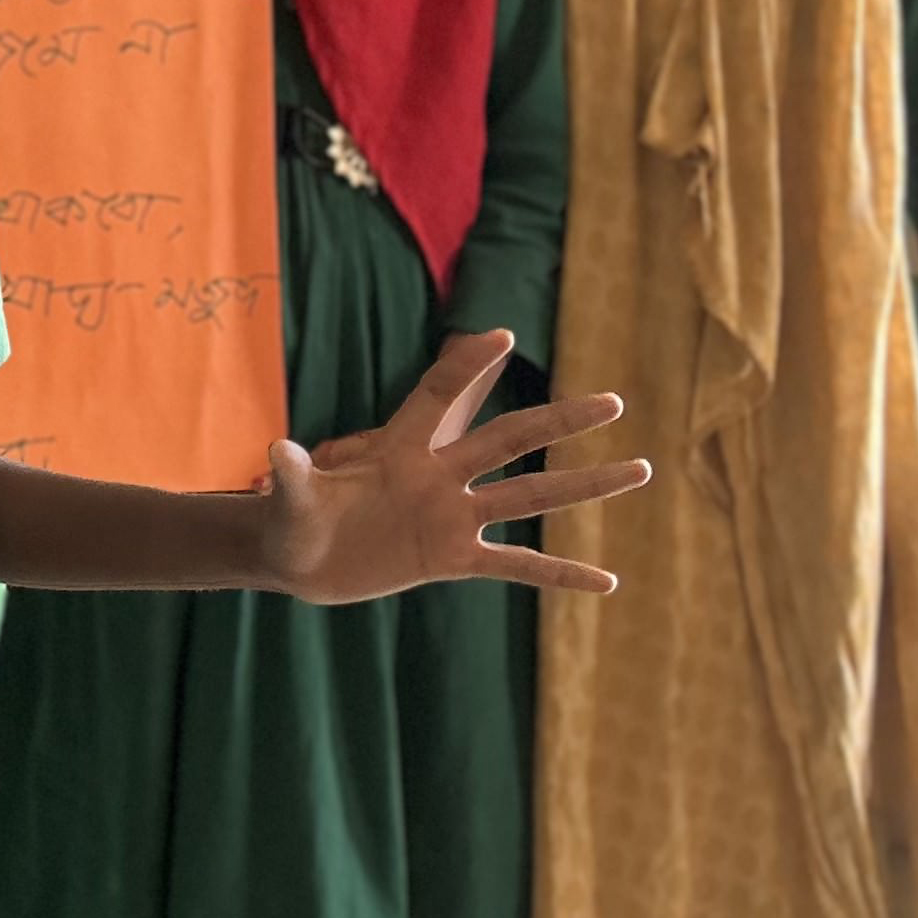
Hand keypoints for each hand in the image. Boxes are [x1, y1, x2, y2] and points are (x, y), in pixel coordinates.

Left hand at [258, 331, 651, 605]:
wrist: (298, 557)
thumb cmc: (291, 519)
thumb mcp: (291, 501)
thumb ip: (294, 477)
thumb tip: (278, 451)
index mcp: (400, 449)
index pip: (440, 397)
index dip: (466, 368)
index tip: (499, 336)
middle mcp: (437, 476)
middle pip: (510, 439)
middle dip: (560, 420)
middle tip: (613, 402)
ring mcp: (451, 516)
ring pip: (529, 496)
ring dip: (583, 486)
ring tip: (639, 471)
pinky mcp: (452, 557)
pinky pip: (516, 565)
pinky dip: (558, 573)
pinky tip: (606, 581)